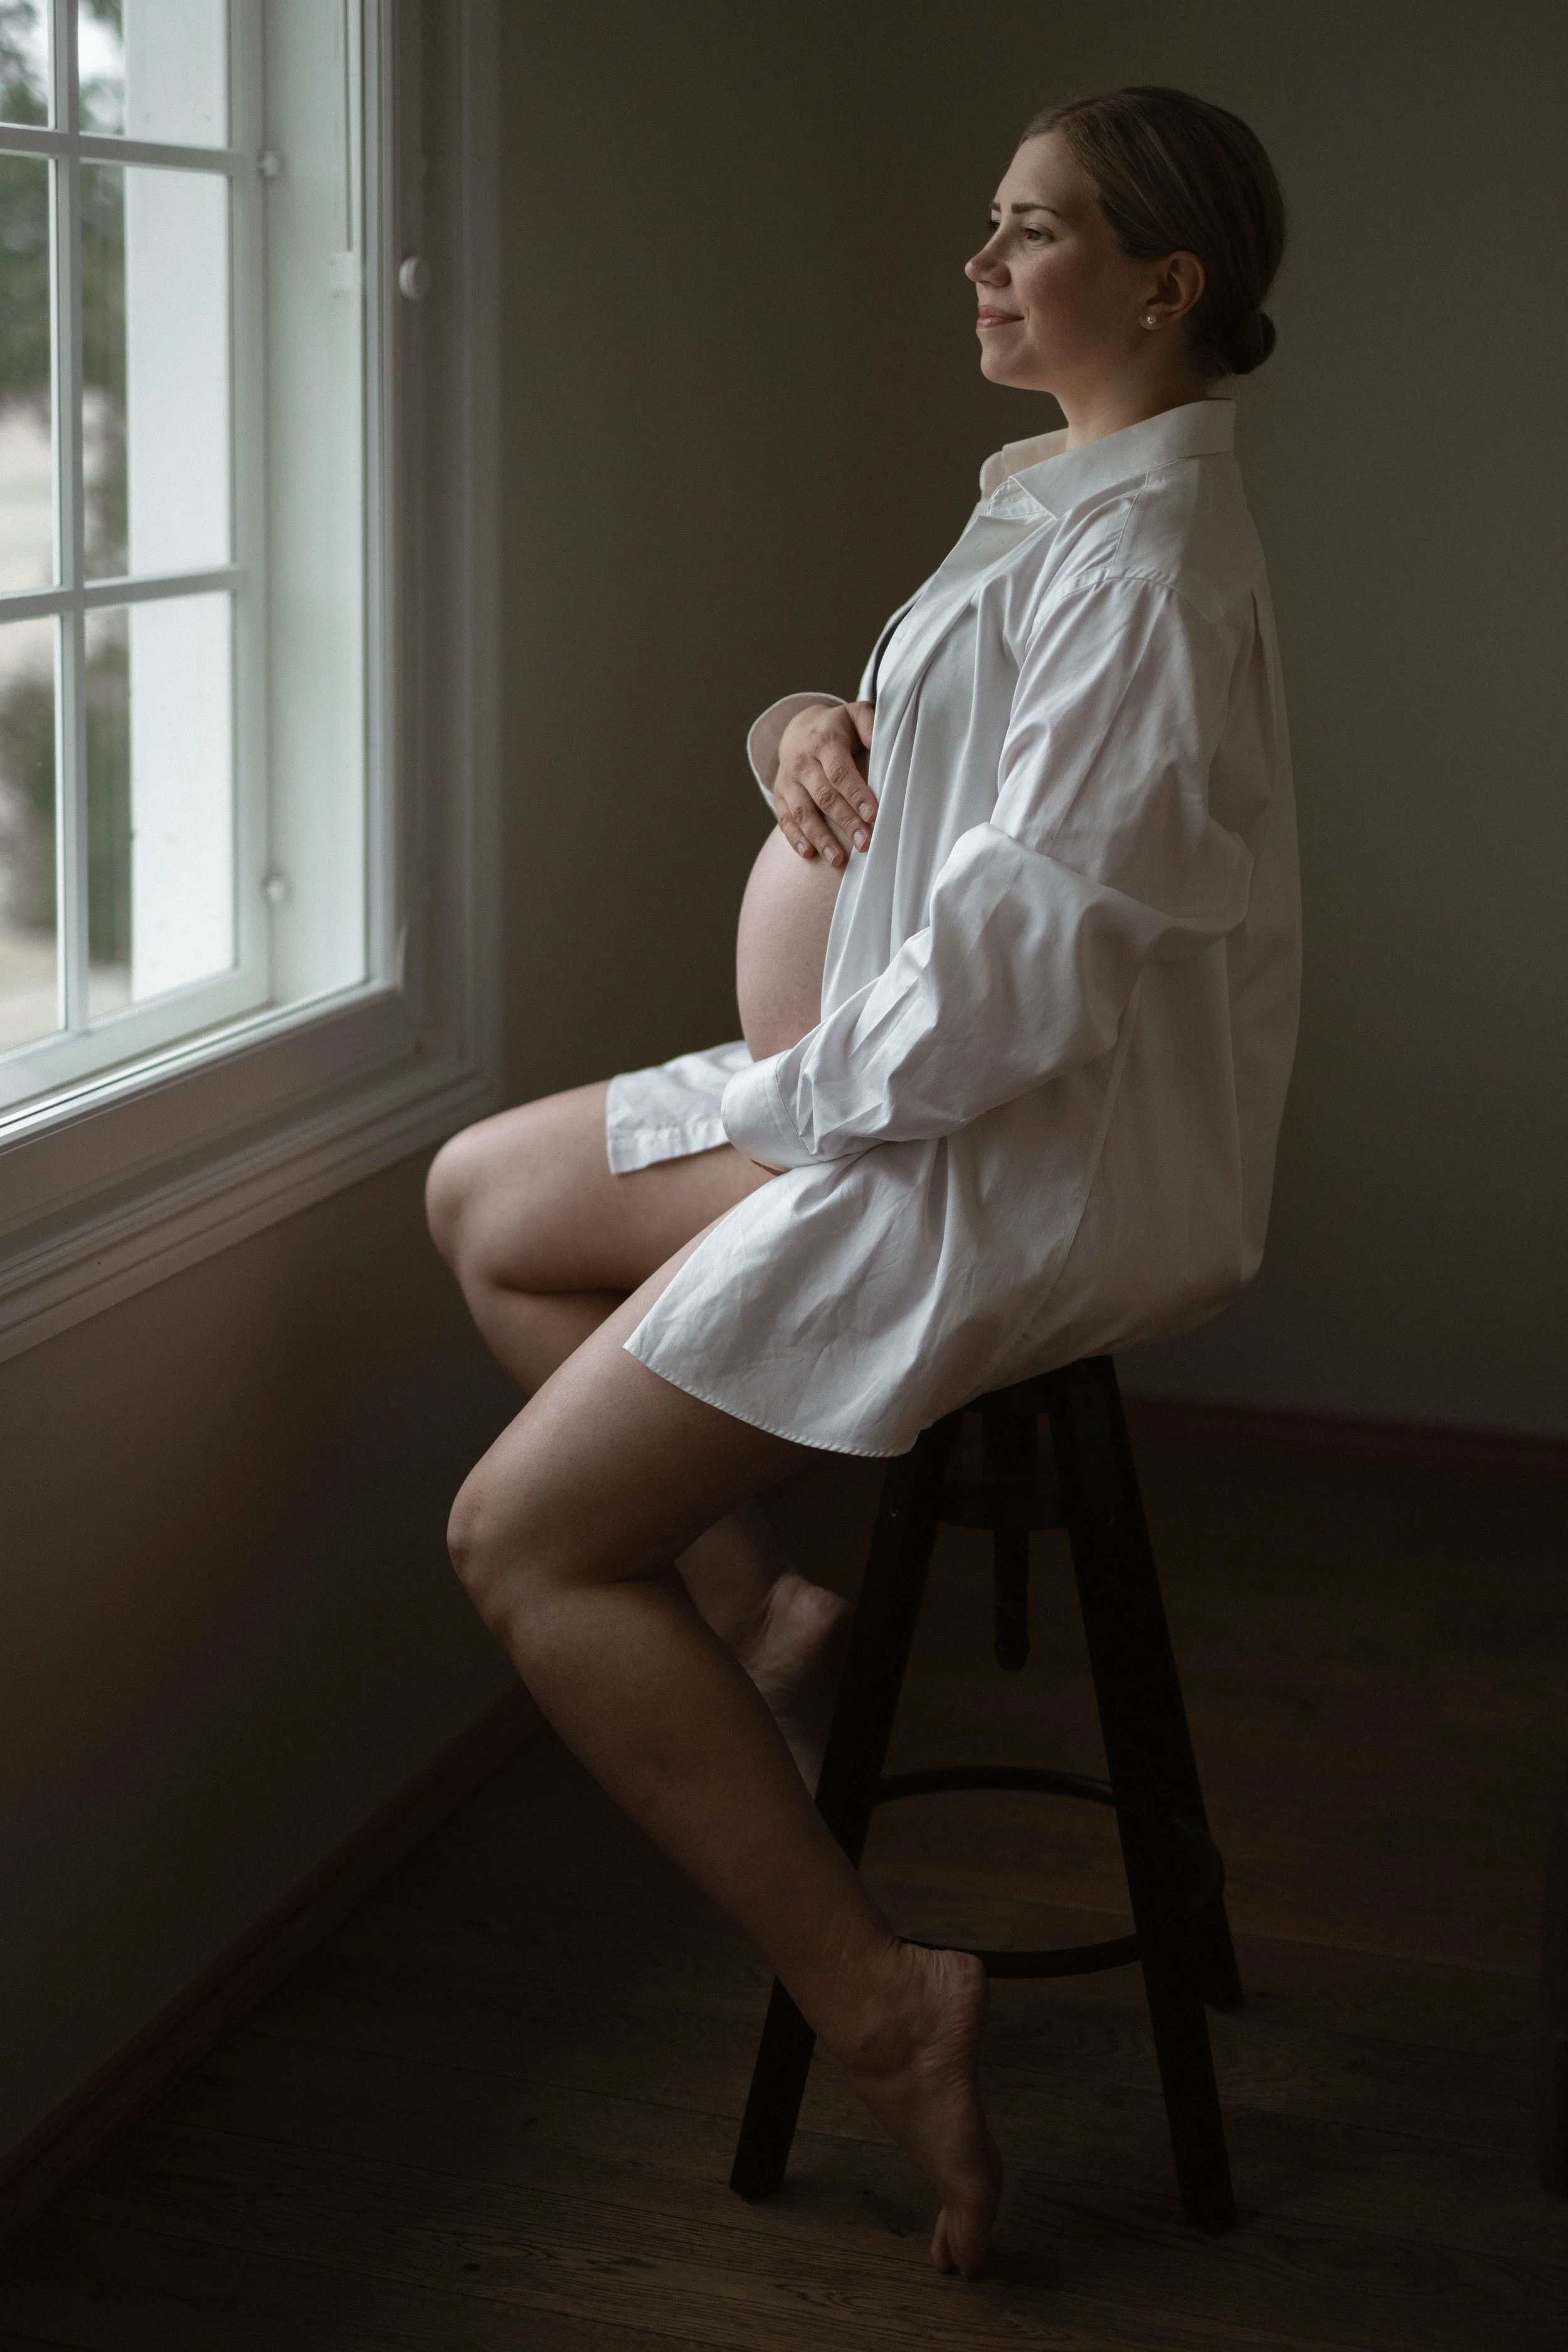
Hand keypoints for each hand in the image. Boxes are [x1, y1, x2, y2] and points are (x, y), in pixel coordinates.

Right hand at [771, 701, 876, 865]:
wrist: (800, 729)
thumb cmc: (839, 728)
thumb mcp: (856, 715)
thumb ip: (871, 724)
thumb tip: (881, 741)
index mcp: (824, 741)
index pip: (840, 772)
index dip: (856, 794)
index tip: (873, 815)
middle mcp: (802, 762)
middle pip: (823, 796)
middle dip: (844, 821)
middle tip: (864, 844)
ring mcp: (788, 781)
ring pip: (802, 812)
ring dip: (820, 837)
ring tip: (838, 860)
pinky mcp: (779, 796)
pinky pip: (785, 819)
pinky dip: (795, 838)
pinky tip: (809, 855)